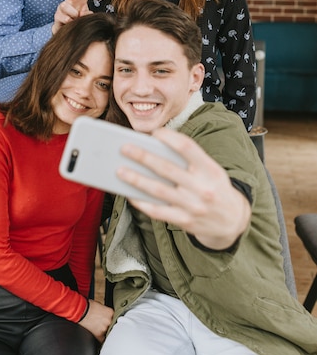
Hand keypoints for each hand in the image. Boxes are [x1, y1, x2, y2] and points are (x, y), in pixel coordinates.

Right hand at [52, 0, 98, 34]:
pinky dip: (69, 23)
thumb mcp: (85, 15)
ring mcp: (63, 6)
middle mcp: (71, 0)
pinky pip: (66, 19)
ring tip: (73, 20)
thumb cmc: (76, 19)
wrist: (64, 29)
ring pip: (70, 10)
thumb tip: (82, 13)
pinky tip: (67, 23)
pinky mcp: (57, 15)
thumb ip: (87, 13)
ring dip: (74, 17)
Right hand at [78, 299, 113, 342]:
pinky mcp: (98, 334)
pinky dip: (100, 338)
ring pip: (107, 331)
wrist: (81, 311)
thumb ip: (105, 311)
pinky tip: (99, 336)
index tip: (107, 319)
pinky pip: (102, 339)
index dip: (109, 318)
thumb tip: (106, 314)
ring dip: (103, 330)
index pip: (114, 317)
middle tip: (101, 323)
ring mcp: (104, 328)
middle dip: (107, 324)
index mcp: (110, 312)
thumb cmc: (88, 306)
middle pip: (111, 324)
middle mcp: (109, 320)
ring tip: (97, 327)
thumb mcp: (100, 305)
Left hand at [117, 128, 250, 249]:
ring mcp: (193, 206)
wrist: (233, 221)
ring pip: (158, 190)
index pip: (187, 148)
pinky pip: (158, 211)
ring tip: (120, 170)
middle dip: (143, 157)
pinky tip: (129, 194)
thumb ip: (189, 161)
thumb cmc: (215, 188)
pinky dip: (142, 202)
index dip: (170, 138)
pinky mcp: (185, 221)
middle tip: (124, 148)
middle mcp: (201, 187)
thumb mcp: (211, 170)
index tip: (154, 133)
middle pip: (167, 169)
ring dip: (136, 179)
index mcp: (209, 169)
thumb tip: (155, 149)